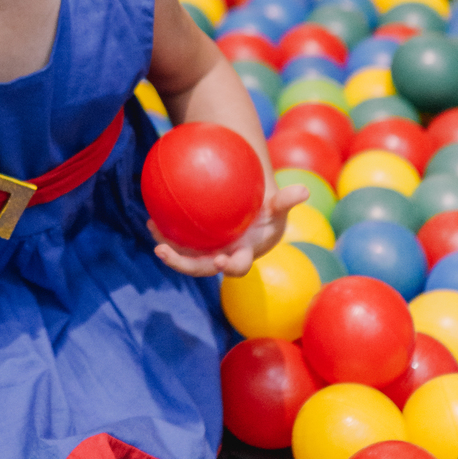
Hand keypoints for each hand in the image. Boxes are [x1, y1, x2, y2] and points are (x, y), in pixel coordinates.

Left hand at [151, 182, 309, 278]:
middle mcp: (222, 259)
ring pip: (184, 256)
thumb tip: (305, 190)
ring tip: (152, 231)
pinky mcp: (195, 246)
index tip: (221, 261)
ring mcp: (207, 254)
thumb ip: (287, 200)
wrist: (254, 218)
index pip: (236, 266)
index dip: (229, 267)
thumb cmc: (267, 212)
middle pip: (200, 268)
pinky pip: (178, 243)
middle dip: (181, 264)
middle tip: (163, 251)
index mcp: (243, 254)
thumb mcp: (278, 206)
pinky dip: (165, 233)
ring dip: (167, 248)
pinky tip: (152, 219)